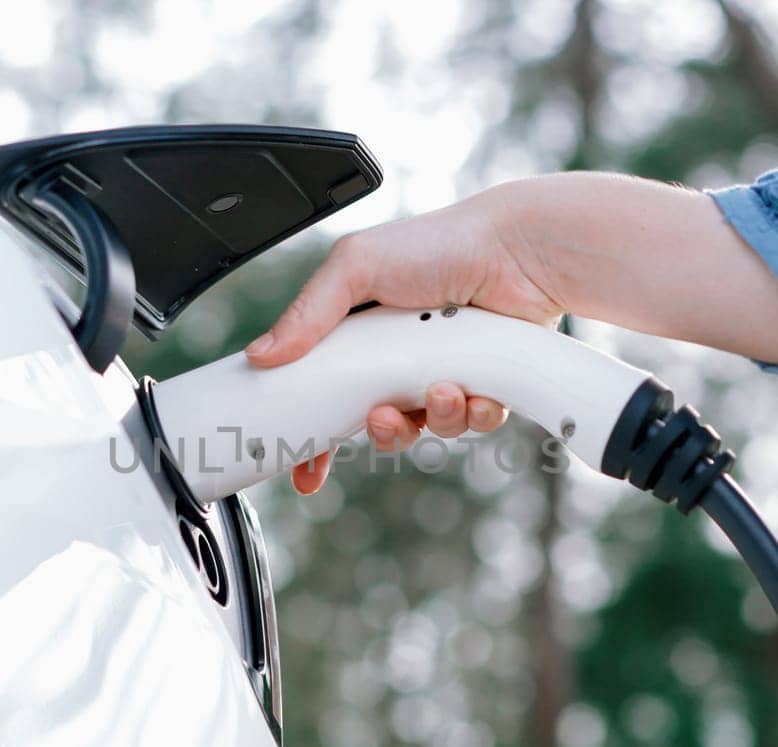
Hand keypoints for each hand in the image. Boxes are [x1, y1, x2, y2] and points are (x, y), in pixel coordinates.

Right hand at [245, 190, 557, 492]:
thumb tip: (262, 355)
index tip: (305, 471)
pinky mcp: (487, 384)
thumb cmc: (442, 245)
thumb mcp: (355, 266)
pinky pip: (473, 422)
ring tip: (443, 390)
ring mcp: (445, 371)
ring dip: (433, 419)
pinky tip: (474, 389)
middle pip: (379, 421)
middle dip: (382, 432)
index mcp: (362, 334)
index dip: (314, 437)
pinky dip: (472, 412)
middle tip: (384, 418)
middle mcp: (402, 356)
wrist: (516, 250)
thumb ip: (307, 313)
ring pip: (429, 428)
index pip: (327, 393)